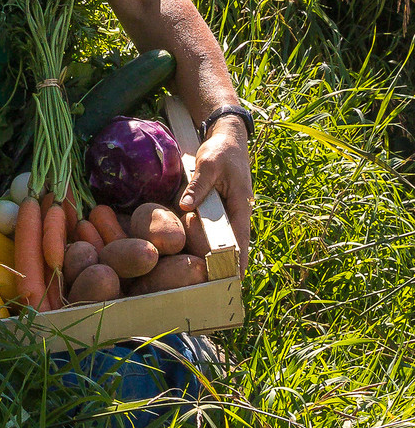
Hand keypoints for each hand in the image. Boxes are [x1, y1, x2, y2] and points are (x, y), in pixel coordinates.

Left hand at [181, 122, 252, 267]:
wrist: (227, 139)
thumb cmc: (221, 152)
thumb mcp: (209, 165)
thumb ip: (198, 186)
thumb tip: (185, 206)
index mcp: (240, 205)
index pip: (241, 239)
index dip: (239, 260)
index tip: (236, 280)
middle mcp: (237, 213)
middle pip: (232, 244)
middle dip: (227, 265)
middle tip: (216, 288)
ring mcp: (228, 211)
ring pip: (222, 238)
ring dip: (216, 256)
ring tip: (207, 280)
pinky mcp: (217, 207)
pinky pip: (212, 227)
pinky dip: (207, 240)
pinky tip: (195, 254)